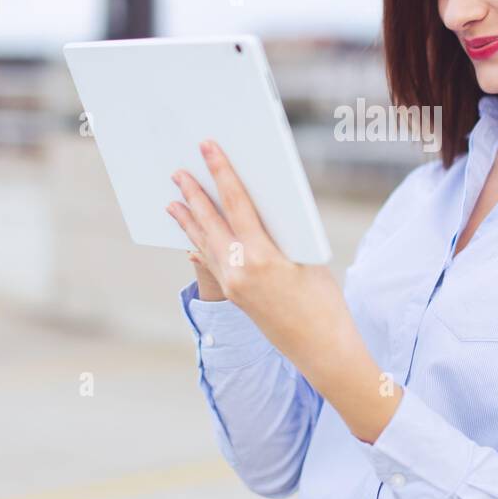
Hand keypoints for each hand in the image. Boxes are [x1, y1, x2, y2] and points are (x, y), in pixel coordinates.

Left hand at [165, 139, 354, 363]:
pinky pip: (210, 262)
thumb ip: (280, 234)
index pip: (236, 204)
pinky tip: (191, 237)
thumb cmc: (324, 301)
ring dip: (188, 221)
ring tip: (172, 201)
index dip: (222, 173)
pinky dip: (199, 244)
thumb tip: (259, 209)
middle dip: (193, 194)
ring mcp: (233, 286)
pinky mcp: (234, 296)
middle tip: (178, 171)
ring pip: (203, 244)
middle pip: (210, 223)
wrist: (321, 349)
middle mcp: (239, 271)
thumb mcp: (307, 259)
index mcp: (260, 257)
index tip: (209, 149)